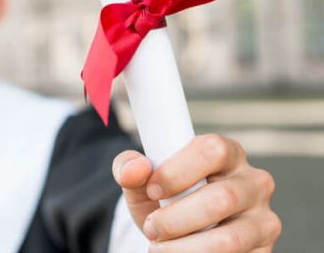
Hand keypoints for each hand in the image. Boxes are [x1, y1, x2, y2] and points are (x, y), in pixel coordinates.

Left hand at [111, 133, 280, 251]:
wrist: (180, 233)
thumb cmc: (166, 199)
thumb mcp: (143, 182)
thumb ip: (129, 168)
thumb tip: (135, 168)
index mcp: (227, 153)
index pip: (212, 150)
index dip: (177, 171)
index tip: (151, 189)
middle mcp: (253, 183)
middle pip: (222, 198)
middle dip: (176, 219)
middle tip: (152, 228)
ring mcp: (263, 220)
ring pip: (228, 239)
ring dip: (185, 249)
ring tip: (159, 249)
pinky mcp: (263, 251)